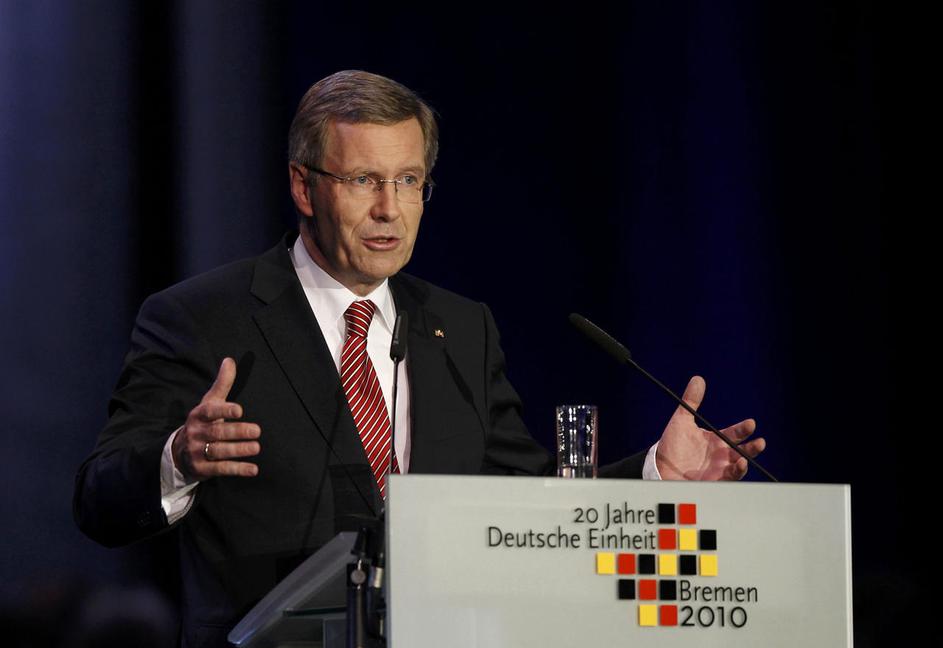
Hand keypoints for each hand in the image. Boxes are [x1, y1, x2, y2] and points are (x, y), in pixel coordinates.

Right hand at [172, 357, 260, 480]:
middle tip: (257, 431)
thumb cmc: (203, 422)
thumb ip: (222, 383)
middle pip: (217, 432)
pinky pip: (221, 469)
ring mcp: (197, 452)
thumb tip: (230, 360)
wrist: (179, 452)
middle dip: (237, 432)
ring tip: (256, 447)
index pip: (210, 411)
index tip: (240, 410)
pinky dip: (238, 469)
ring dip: (239, 450)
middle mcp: (196, 433)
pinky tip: (253, 469)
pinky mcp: (201, 469)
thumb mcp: (209, 402)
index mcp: (198, 415)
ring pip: (219, 451)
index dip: (224, 410)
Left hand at [655, 376, 764, 480]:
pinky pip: (730, 477)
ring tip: (754, 452)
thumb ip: (691, 401)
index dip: (743, 429)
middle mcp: (721, 455)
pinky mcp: (715, 481)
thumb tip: (698, 378)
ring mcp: (719, 469)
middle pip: (742, 450)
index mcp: (715, 440)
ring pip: (740, 464)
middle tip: (760, 442)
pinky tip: (741, 464)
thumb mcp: (681, 420)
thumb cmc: (671, 445)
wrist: (660, 467)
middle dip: (753, 446)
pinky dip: (737, 471)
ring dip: (748, 458)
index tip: (751, 423)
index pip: (734, 433)